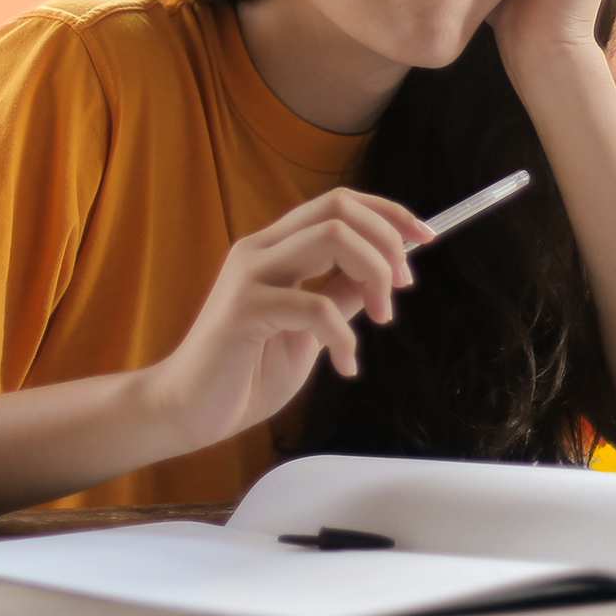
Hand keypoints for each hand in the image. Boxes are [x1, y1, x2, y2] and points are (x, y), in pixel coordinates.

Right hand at [146, 187, 435, 452]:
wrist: (189, 411)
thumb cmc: (245, 373)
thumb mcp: (309, 330)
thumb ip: (338, 296)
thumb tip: (382, 275)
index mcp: (275, 247)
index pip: (340, 203)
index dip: (389, 213)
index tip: (426, 238)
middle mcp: (261, 249)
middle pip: (340, 208)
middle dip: (388, 239)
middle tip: (403, 286)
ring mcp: (250, 275)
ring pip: (333, 237)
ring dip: (374, 274)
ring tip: (382, 317)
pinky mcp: (244, 309)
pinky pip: (316, 306)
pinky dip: (345, 336)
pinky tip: (345, 365)